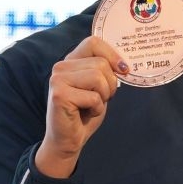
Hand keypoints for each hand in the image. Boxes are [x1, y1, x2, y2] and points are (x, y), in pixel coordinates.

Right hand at [35, 35, 128, 176]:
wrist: (68, 140)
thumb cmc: (85, 114)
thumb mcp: (100, 88)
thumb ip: (106, 72)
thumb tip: (124, 65)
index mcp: (71, 61)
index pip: (93, 42)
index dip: (112, 55)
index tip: (123, 70)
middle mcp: (61, 66)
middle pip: (101, 63)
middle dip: (109, 85)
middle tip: (99, 99)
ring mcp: (58, 79)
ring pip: (98, 78)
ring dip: (102, 97)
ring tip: (90, 106)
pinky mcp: (60, 95)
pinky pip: (94, 97)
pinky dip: (96, 109)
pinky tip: (84, 114)